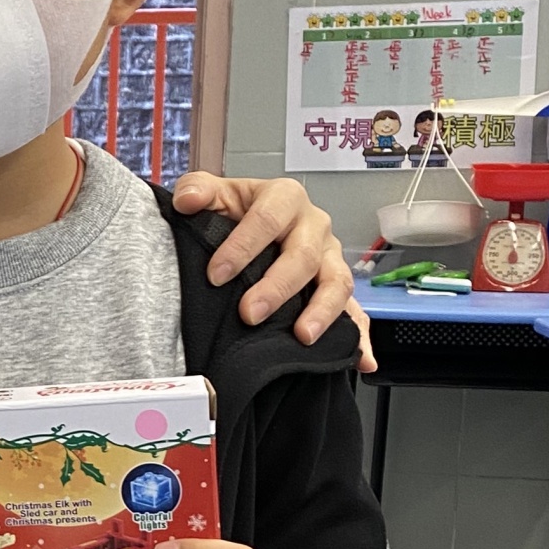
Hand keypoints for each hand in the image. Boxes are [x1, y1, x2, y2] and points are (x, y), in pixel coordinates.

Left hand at [171, 172, 373, 371]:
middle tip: (249, 314)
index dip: (241, 248)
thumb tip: (187, 201)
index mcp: (285, 198)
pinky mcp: (336, 286)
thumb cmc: (236, 210)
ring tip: (303, 335)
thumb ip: (196, 190)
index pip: (267, 220)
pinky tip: (361, 359)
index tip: (216, 275)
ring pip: (337, 282)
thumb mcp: (215, 193)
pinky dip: (360, 336)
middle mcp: (314, 226)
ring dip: (322, 311)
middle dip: (276, 287)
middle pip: (303, 256)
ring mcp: (329, 257)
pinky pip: (355, 311)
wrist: (251, 223)